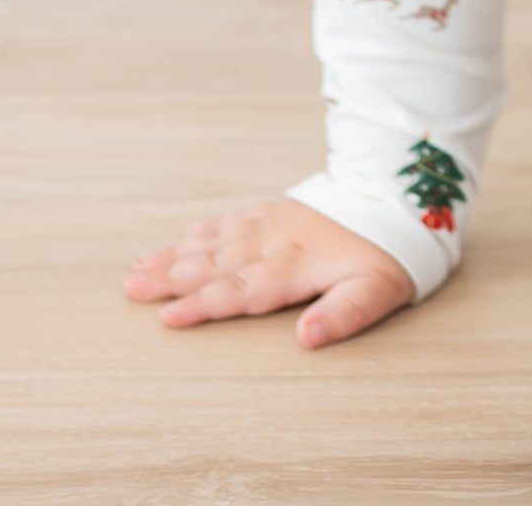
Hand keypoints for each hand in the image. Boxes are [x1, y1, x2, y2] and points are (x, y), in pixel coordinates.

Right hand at [124, 197, 415, 348]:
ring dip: (178, 254)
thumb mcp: (380, 289)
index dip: (204, 306)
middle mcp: (278, 242)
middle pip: (217, 264)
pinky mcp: (282, 210)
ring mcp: (277, 223)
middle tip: (130, 288)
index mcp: (297, 265)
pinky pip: (236, 218)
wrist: (401, 192)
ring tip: (140, 266)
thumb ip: (343, 315)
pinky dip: (208, 229)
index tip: (166, 318)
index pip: (242, 291)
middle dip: (172, 278)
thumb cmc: (391, 250)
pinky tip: (187, 236)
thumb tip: (306, 340)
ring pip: (218, 240)